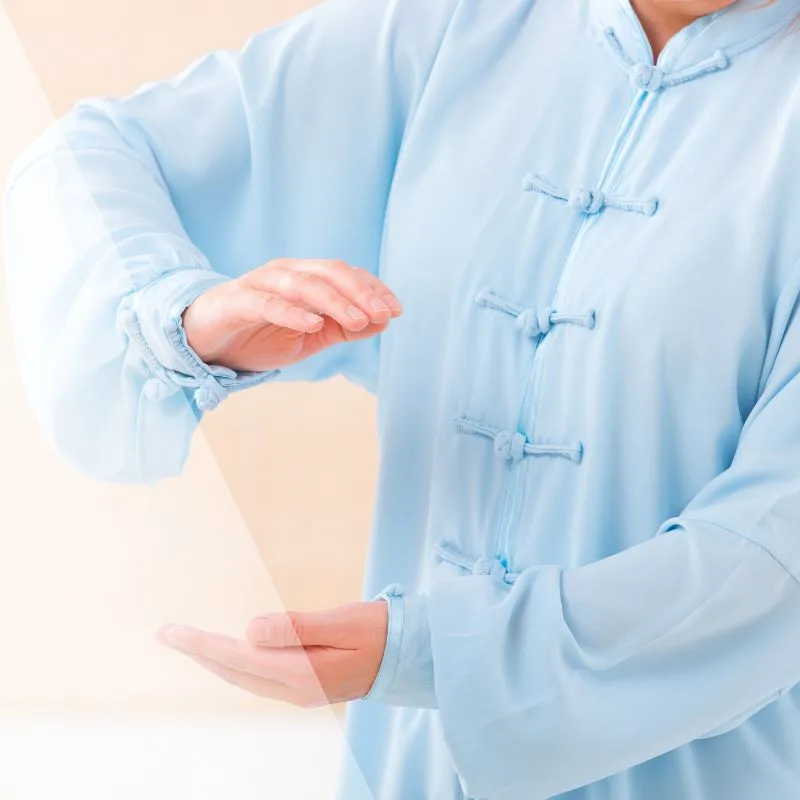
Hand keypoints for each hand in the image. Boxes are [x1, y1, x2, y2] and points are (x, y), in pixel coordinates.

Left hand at [156, 602, 388, 706]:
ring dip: (214, 660)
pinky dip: (235, 665)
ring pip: (244, 677)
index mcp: (302, 672)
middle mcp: (295, 689)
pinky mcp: (306, 687)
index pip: (239, 656)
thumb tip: (249, 631)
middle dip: (199, 653)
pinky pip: (257, 678)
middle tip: (166, 633)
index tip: (171, 632)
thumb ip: (296, 628)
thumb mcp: (341, 621)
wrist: (408, 656)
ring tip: (189, 643)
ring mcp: (300, 692)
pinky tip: (229, 656)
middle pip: (234, 671)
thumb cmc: (379, 631)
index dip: (202, 645)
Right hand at [182, 259, 402, 371]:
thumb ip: (344, 327)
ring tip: (358, 321)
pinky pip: (268, 303)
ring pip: (303, 284)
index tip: (396, 309)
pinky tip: (313, 325)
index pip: (346, 275)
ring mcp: (261, 283)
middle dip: (360, 292)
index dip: (372, 289)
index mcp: (306, 277)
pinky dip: (293, 312)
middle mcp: (286, 273)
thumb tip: (384, 320)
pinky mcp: (239, 300)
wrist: (208, 342)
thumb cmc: (261, 334)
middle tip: (384, 313)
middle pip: (329, 272)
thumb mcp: (311, 336)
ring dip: (335, 302)